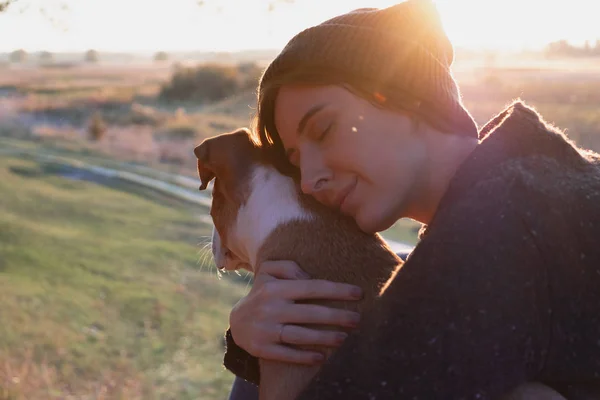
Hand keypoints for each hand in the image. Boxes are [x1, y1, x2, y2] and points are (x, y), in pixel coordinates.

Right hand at [229, 260, 362, 364]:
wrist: (237, 321)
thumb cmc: (263, 293)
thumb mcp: (268, 271)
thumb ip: (288, 267)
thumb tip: (309, 277)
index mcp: (276, 288)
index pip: (312, 287)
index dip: (337, 290)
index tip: (359, 293)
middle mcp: (270, 308)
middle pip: (310, 313)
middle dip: (337, 316)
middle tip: (357, 319)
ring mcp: (266, 330)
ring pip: (300, 335)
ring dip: (325, 338)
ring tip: (344, 338)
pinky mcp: (262, 348)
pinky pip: (286, 353)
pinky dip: (304, 356)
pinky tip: (322, 357)